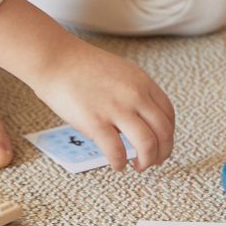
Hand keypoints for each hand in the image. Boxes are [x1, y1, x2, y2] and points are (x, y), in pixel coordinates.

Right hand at [27, 38, 174, 171]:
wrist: (57, 59)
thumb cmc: (83, 66)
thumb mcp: (122, 72)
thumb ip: (135, 92)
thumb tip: (141, 118)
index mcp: (143, 82)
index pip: (168, 114)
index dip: (168, 134)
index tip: (162, 144)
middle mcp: (135, 95)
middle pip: (163, 131)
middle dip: (163, 152)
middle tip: (155, 162)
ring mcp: (117, 109)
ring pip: (147, 144)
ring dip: (147, 161)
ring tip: (138, 166)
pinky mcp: (96, 122)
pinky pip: (117, 152)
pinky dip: (120, 164)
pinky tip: (117, 165)